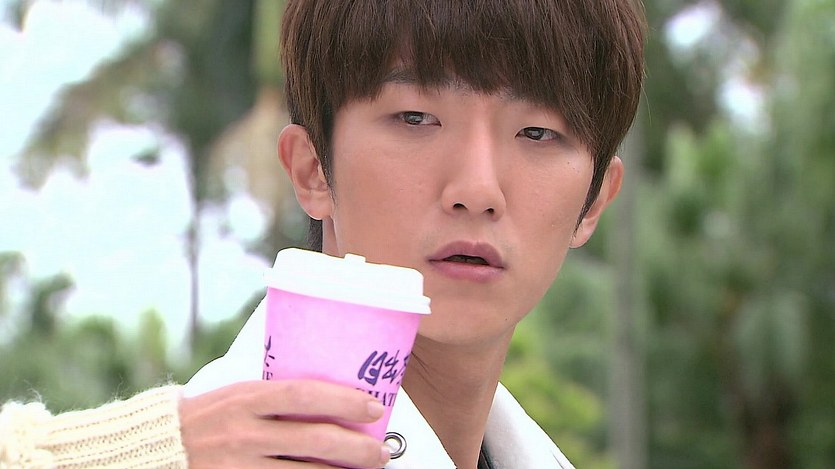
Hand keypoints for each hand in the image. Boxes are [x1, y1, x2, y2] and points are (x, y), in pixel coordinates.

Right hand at [179, 380, 390, 467]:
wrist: (159, 447)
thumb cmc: (207, 416)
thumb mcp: (238, 393)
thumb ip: (276, 395)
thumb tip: (331, 395)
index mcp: (246, 398)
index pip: (304, 394)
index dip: (344, 401)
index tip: (374, 407)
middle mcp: (245, 432)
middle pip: (314, 440)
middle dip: (357, 448)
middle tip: (381, 452)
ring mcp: (241, 466)